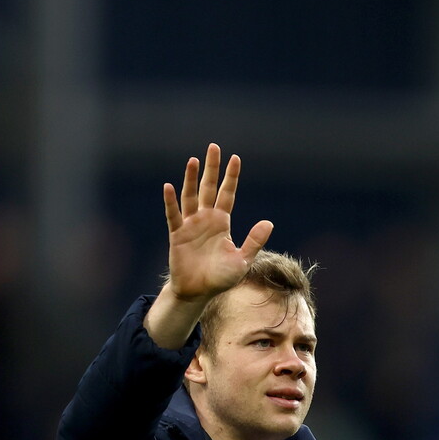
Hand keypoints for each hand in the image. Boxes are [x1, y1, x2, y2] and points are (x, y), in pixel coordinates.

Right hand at [162, 143, 272, 301]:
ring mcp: (190, 225)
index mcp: (222, 223)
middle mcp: (206, 219)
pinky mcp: (177, 235)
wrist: (198, 293)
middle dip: (212, 168)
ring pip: (190, 197)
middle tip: (214, 147)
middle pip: (209, 188)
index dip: (231, 177)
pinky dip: (171, 202)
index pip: (228, 194)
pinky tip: (169, 187)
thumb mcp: (242, 261)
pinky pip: (173, 216)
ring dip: (190, 179)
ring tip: (193, 160)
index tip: (235, 158)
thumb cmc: (220, 278)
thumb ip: (254, 241)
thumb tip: (268, 222)